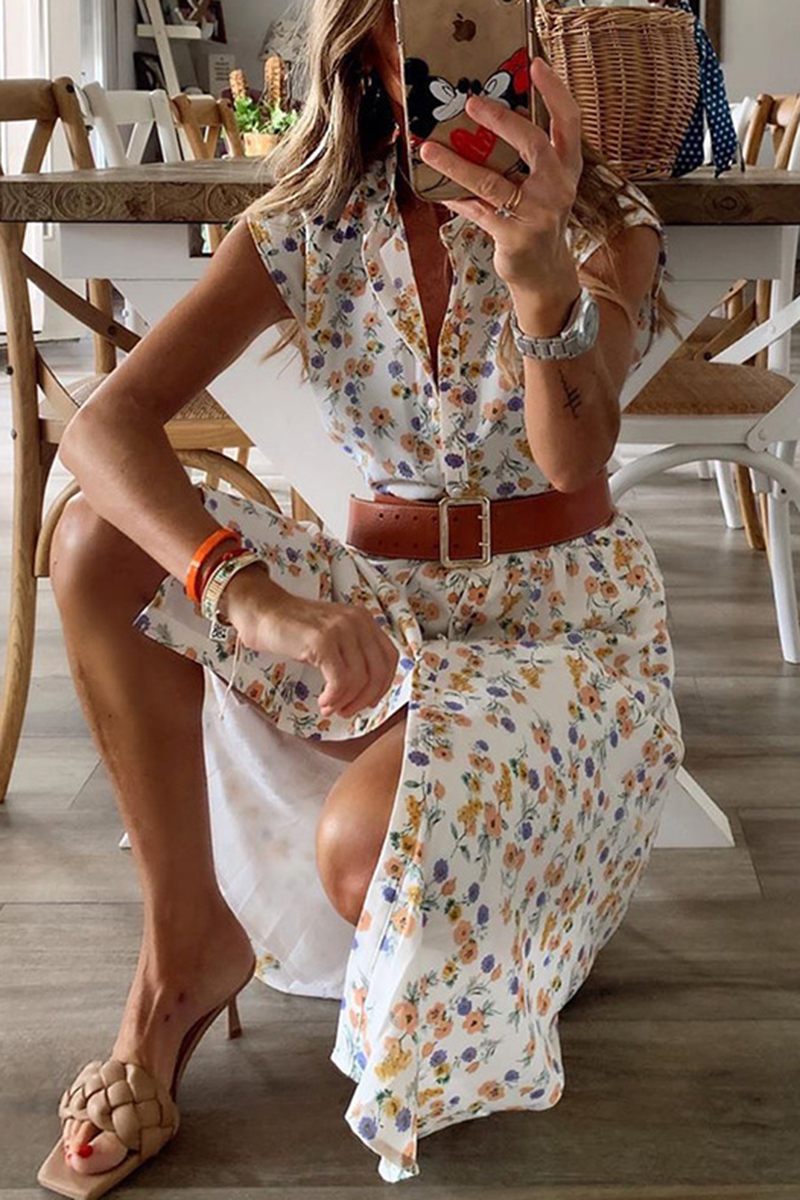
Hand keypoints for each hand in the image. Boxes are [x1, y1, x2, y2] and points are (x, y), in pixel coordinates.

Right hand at [221, 566, 399, 719]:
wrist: (261, 612)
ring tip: (329, 707)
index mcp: (364, 620)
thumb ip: (351, 655)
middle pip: (378, 671)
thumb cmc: (292, 629)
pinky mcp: (322, 640)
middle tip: (345, 710)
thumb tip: (366, 691)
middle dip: (364, 699)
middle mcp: (357, 621)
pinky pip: (340, 680)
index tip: (367, 701)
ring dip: (345, 701)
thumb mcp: (332, 637)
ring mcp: (340, 629)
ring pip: (360, 679)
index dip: (382, 685)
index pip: (390, 658)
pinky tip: (322, 702)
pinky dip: (334, 698)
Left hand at [418, 57, 582, 295]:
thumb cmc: (538, 219)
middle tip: (470, 102)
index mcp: (568, 167)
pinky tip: (437, 189)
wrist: (544, 273)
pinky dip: (455, 199)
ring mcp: (538, 214)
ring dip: (455, 164)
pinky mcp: (515, 237)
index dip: (554, 90)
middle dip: (500, 119)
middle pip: (532, 143)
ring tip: (428, 150)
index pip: (569, 121)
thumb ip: (526, 157)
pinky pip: (477, 211)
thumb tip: (481, 122)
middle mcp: (558, 188)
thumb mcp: (544, 186)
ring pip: (492, 181)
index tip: (535, 64)